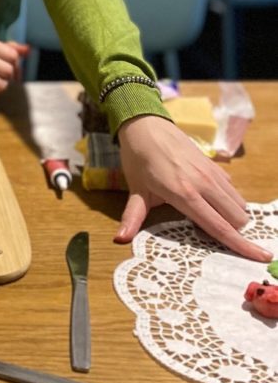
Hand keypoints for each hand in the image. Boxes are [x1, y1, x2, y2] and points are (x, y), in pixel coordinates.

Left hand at [116, 115, 270, 260]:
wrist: (145, 124)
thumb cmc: (138, 159)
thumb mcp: (135, 190)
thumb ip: (133, 217)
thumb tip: (119, 239)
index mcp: (184, 195)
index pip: (219, 227)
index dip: (241, 245)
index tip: (262, 257)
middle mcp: (204, 184)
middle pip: (237, 218)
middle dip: (232, 231)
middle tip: (207, 231)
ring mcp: (212, 173)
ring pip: (239, 204)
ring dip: (232, 216)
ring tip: (208, 215)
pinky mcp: (215, 164)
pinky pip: (233, 189)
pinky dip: (228, 200)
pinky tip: (208, 199)